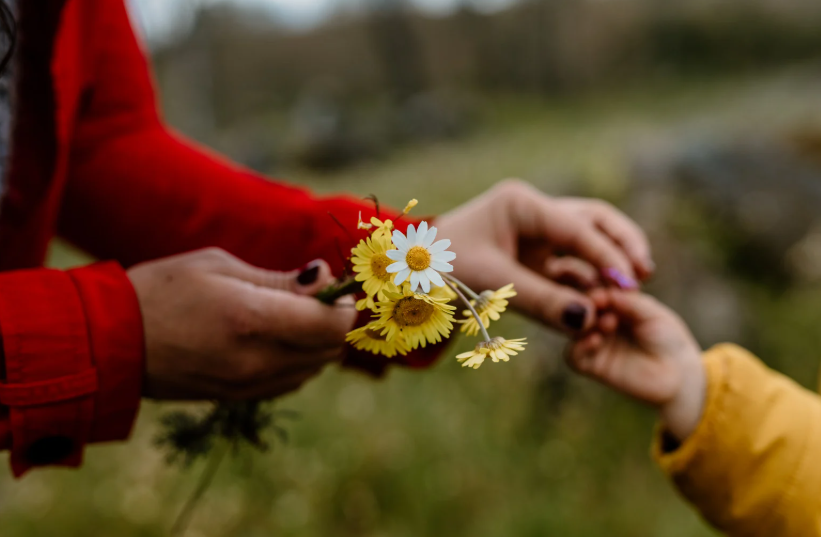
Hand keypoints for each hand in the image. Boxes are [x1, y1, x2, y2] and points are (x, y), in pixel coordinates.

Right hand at [128, 248, 355, 399]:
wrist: (112, 343)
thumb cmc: (163, 290)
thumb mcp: (221, 267)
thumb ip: (280, 279)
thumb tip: (325, 277)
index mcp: (253, 320)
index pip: (332, 325)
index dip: (342, 305)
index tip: (332, 286)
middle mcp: (258, 361)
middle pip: (330, 349)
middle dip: (332, 321)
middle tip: (311, 295)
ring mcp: (249, 385)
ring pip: (313, 368)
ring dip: (315, 342)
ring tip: (287, 313)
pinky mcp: (239, 398)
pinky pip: (290, 382)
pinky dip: (297, 359)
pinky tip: (272, 337)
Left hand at [434, 179, 653, 332]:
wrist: (409, 278)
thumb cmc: (440, 272)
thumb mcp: (491, 285)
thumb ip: (541, 302)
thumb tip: (588, 321)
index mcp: (521, 204)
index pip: (576, 226)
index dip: (606, 255)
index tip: (630, 284)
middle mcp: (532, 212)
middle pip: (592, 220)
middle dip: (621, 244)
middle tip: (644, 275)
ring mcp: (535, 232)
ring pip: (587, 239)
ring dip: (609, 261)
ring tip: (633, 289)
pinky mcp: (534, 255)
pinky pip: (571, 263)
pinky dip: (588, 279)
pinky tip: (603, 301)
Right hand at [567, 289, 705, 441]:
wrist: (678, 374)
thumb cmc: (667, 338)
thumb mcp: (651, 313)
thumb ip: (628, 302)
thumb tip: (604, 292)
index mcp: (611, 301)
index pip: (592, 286)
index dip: (594, 284)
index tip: (604, 286)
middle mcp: (597, 319)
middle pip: (576, 305)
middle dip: (587, 302)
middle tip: (600, 302)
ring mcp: (592, 341)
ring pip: (571, 329)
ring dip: (585, 323)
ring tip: (608, 322)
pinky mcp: (591, 365)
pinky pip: (573, 356)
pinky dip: (580, 346)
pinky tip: (596, 340)